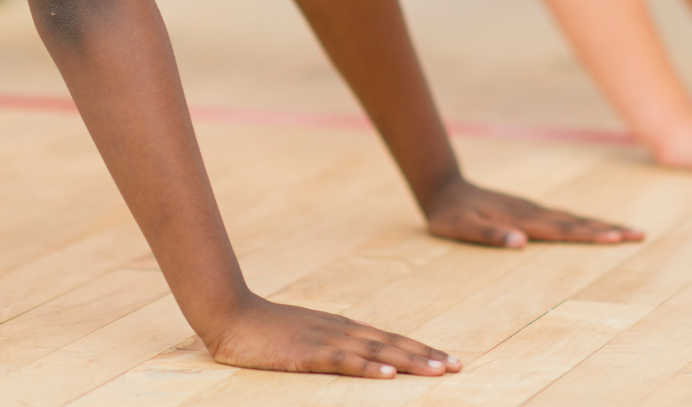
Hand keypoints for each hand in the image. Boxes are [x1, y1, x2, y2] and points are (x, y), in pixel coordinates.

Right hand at [204, 294, 461, 377]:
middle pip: (392, 345)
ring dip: (409, 362)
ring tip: (437, 370)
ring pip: (376, 353)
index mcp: (345, 328)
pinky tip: (386, 376)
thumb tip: (363, 358)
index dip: (421, 349)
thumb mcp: (309, 337)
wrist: (234, 314)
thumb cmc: (270, 330)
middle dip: (426, 356)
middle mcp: (343, 331)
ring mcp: (326, 340)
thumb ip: (335, 345)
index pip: (391, 340)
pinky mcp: (307, 353)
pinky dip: (367, 369)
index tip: (449, 359)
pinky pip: (343, 362)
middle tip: (457, 365)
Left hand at [423, 175, 642, 247]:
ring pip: (573, 218)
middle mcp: (532, 212)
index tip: (618, 237)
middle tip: (641, 234)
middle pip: (577, 221)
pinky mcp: (528, 211)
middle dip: (609, 228)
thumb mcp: (463, 228)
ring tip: (628, 232)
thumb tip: (520, 242)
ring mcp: (532, 210)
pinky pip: (562, 218)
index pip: (563, 229)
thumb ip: (490, 234)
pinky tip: (591, 228)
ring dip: (600, 224)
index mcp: (522, 219)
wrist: (443, 187)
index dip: (591, 234)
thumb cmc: (451, 215)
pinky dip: (583, 223)